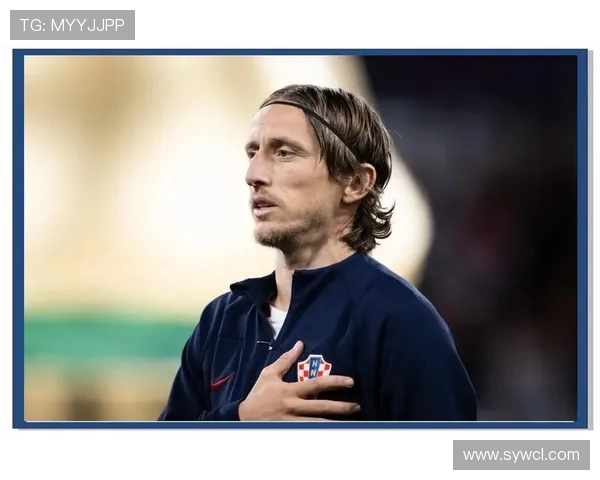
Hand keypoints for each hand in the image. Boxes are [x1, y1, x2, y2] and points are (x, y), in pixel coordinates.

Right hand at [238, 341, 359, 420]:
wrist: (243, 417)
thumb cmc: (258, 394)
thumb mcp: (269, 374)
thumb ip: (286, 360)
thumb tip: (299, 344)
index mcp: (290, 390)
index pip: (316, 384)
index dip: (334, 383)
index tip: (350, 382)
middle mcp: (293, 406)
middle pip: (321, 407)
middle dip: (341, 407)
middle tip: (357, 407)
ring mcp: (292, 421)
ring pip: (318, 424)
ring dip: (335, 424)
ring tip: (351, 425)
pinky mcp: (290, 431)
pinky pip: (308, 432)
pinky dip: (321, 432)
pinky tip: (333, 432)